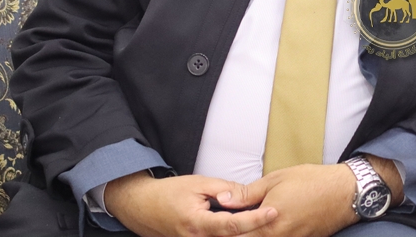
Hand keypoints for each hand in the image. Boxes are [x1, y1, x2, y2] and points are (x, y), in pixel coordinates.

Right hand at [104, 171, 276, 236]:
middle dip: (254, 230)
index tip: (274, 211)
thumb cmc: (169, 193)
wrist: (142, 206)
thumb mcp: (198, 184)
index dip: (255, 219)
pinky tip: (246, 224)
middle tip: (273, 214)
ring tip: (261, 217)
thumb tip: (247, 195)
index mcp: (197, 224)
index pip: (233, 226)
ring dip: (244, 232)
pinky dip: (232, 233)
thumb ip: (224, 190)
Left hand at [214, 164, 357, 236]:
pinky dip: (269, 235)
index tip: (214, 226)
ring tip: (249, 225)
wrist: (345, 192)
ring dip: (254, 234)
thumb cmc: (312, 181)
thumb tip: (223, 199)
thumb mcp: (276, 180)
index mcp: (267, 223)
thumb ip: (247, 194)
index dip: (222, 231)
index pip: (235, 234)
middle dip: (238, 233)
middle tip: (230, 226)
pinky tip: (269, 226)